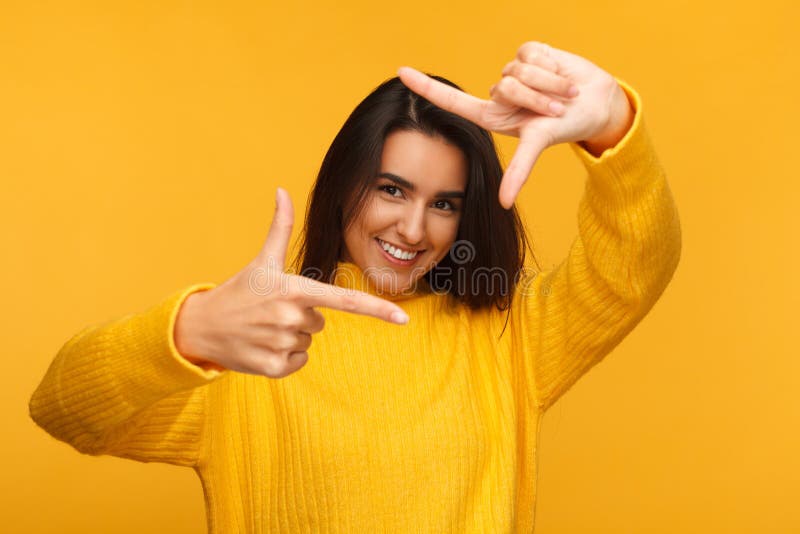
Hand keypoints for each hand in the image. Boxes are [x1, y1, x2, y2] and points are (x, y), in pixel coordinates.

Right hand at [174, 188, 409, 378]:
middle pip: (320, 323)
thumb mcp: (261, 260)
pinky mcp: (272, 368)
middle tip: (272, 312)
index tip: (403, 319)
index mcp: (294, 289)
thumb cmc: (238, 290)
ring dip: (290, 338)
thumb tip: (283, 189)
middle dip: (302, 318)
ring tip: (263, 328)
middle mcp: (290, 317)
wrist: (201, 326)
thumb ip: (279, 227)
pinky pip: (298, 363)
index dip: (377, 310)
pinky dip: (284, 358)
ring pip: (307, 343)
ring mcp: (280, 344)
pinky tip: (262, 346)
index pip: (344, 300)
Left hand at [398, 41, 633, 208]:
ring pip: (518, 70)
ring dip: (548, 84)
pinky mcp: (529, 51)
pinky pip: (532, 53)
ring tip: (562, 95)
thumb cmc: (565, 127)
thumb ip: (519, 172)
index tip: (400, 73)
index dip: (426, 87)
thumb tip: (503, 205)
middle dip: (535, 97)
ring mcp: (513, 70)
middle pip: (503, 85)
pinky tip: (562, 75)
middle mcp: (499, 92)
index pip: (452, 100)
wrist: (596, 104)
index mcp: (492, 115)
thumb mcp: (538, 144)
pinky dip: (553, 67)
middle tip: (555, 108)